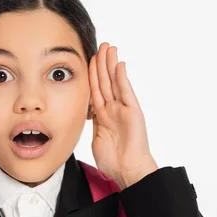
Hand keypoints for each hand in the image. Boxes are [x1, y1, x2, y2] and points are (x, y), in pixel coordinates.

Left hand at [88, 42, 158, 188]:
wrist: (128, 171)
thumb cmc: (113, 161)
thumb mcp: (96, 139)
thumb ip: (92, 124)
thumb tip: (83, 114)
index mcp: (103, 115)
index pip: (96, 90)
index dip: (92, 75)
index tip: (88, 60)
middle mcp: (114, 109)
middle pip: (105, 81)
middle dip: (102, 63)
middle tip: (100, 45)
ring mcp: (123, 109)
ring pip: (115, 82)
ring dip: (111, 64)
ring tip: (108, 47)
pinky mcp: (133, 111)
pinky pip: (126, 91)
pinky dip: (122, 78)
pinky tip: (119, 64)